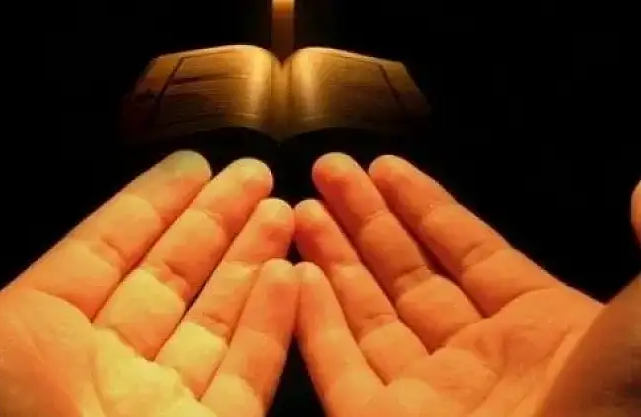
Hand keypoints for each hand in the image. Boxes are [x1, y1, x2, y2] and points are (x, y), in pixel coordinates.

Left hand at [0, 119, 297, 416]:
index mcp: (32, 334)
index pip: (106, 248)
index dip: (150, 203)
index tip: (192, 164)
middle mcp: (99, 368)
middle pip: (171, 275)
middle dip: (214, 220)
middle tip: (253, 172)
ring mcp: (158, 409)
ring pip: (214, 319)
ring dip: (249, 261)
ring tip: (281, 210)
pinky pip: (247, 375)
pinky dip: (271, 325)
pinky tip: (291, 277)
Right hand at [294, 153, 606, 416]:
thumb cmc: (621, 403)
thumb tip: (638, 191)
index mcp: (539, 326)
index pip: (466, 249)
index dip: (424, 205)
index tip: (384, 166)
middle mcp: (476, 357)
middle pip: (406, 273)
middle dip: (364, 219)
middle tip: (327, 169)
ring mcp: (427, 398)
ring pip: (368, 315)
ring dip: (333, 260)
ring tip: (300, 208)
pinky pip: (341, 369)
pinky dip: (315, 322)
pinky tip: (295, 276)